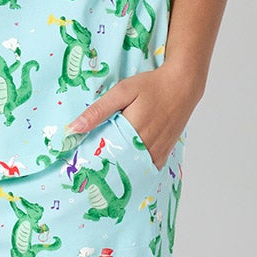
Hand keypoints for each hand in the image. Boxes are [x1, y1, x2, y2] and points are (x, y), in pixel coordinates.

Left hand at [63, 67, 202, 170]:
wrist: (183, 86)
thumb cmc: (152, 86)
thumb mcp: (122, 91)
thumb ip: (98, 110)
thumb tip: (73, 128)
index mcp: (134, 130)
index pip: (106, 154)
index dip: (90, 160)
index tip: (77, 163)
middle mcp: (147, 145)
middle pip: (119, 166)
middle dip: (102, 167)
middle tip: (86, 168)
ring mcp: (158, 152)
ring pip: (133, 170)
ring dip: (118, 170)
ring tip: (103, 169)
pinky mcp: (164, 153)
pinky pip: (146, 169)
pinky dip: (134, 169)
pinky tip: (123, 167)